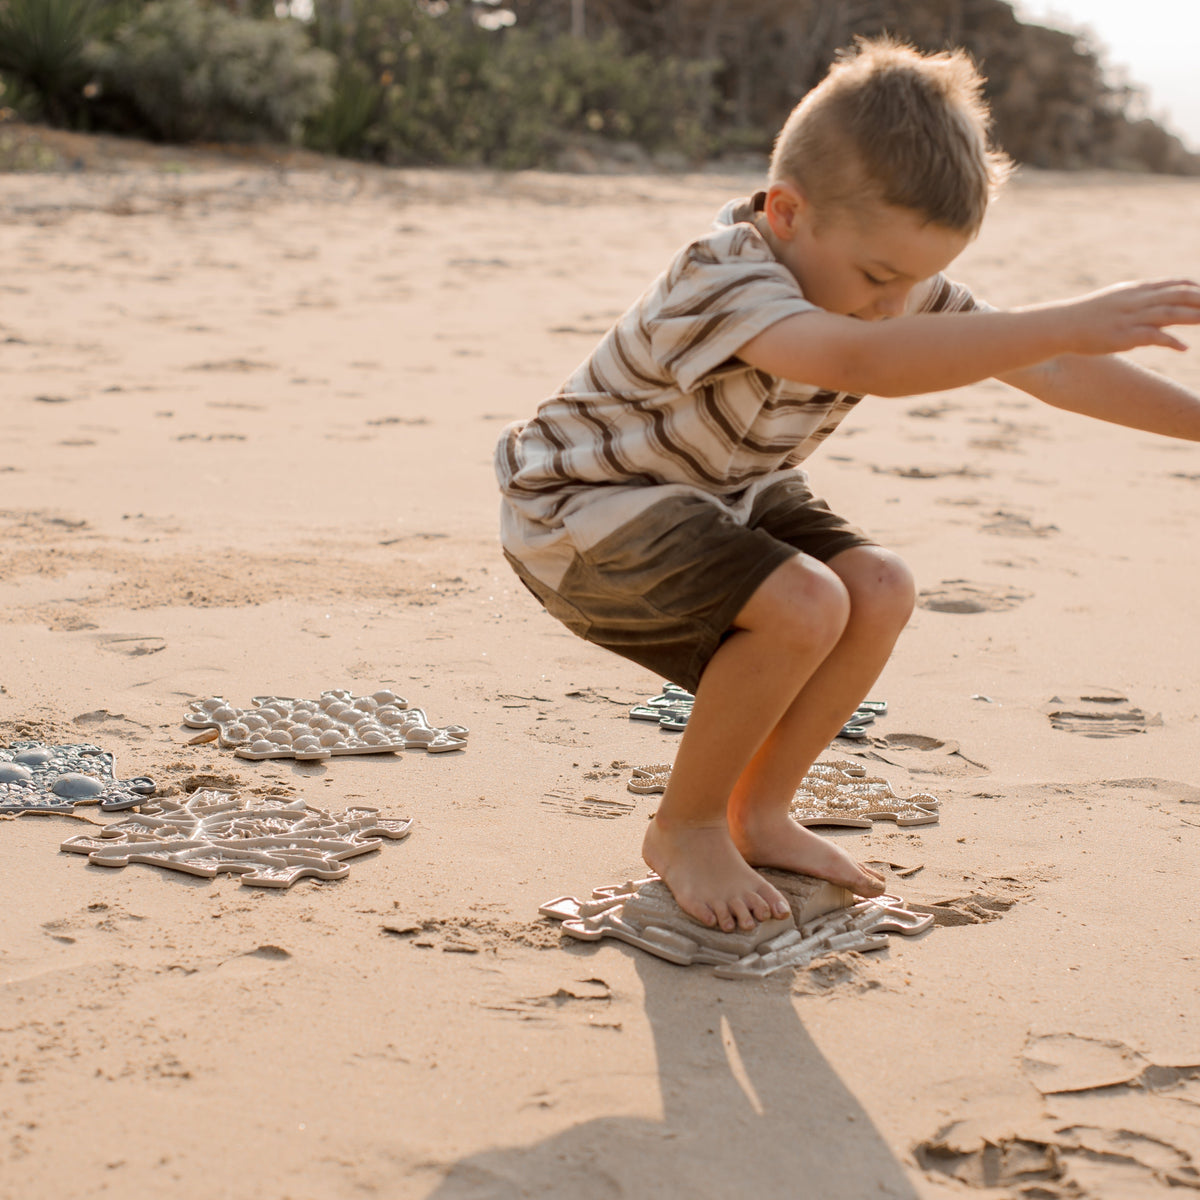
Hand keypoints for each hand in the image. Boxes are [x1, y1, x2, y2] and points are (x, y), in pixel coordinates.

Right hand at [1048, 279, 1199, 354]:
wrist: (1060, 325)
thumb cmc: (1086, 317)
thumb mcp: (1114, 302)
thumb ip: (1136, 302)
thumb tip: (1152, 308)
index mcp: (1136, 291)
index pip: (1174, 285)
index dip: (1195, 289)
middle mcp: (1137, 301)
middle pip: (1179, 296)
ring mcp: (1131, 318)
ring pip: (1171, 313)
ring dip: (1195, 316)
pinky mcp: (1124, 336)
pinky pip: (1154, 336)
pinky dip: (1172, 341)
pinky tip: (1183, 347)